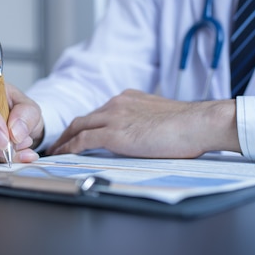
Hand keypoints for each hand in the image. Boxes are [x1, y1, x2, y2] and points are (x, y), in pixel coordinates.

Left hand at [47, 89, 240, 157]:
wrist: (199, 123)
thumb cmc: (190, 125)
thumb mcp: (160, 118)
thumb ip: (144, 123)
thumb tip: (142, 137)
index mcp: (128, 99)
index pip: (99, 112)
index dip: (86, 124)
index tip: (78, 133)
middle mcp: (117, 103)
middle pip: (83, 118)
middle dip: (68, 132)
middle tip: (59, 143)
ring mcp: (113, 117)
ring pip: (78, 127)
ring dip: (64, 141)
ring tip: (55, 152)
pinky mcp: (113, 133)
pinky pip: (82, 141)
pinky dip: (68, 148)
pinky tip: (61, 155)